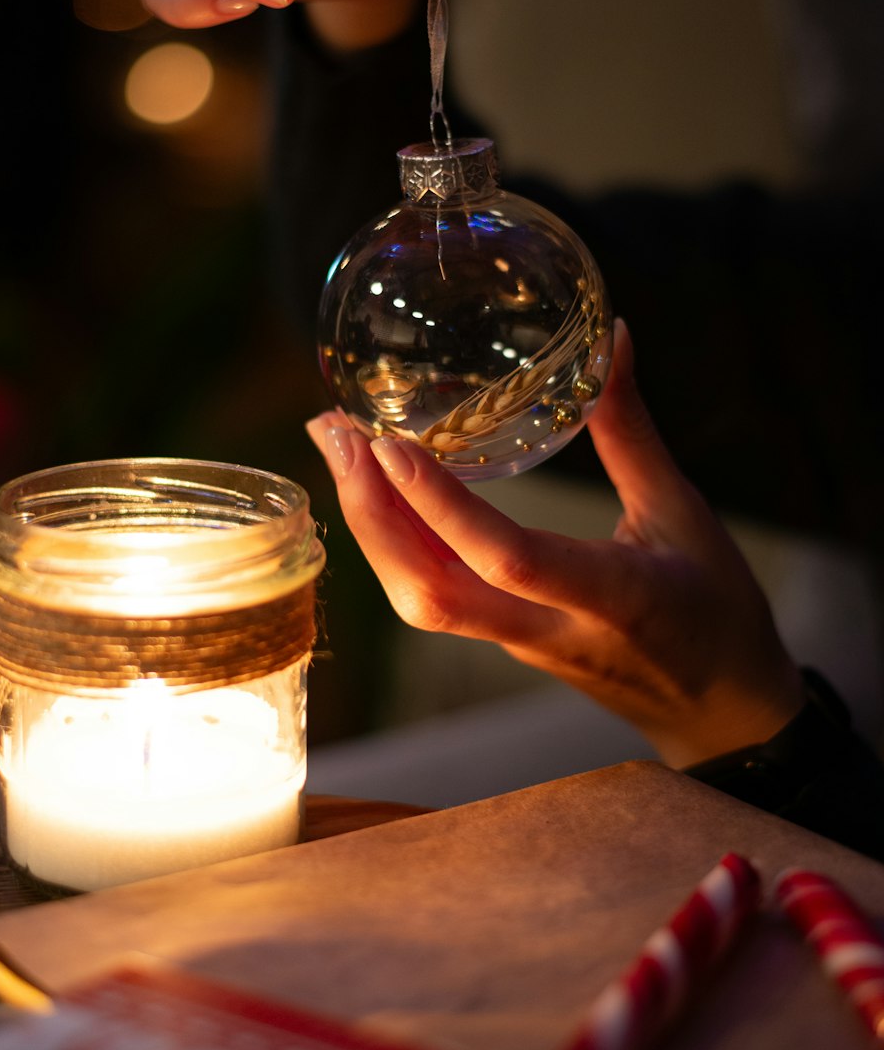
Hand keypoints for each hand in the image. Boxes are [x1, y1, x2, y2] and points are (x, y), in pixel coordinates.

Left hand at [306, 321, 804, 766]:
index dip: (442, 506)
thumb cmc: (716, 611)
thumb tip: (610, 335)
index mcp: (610, 598)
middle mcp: (548, 628)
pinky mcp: (503, 641)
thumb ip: (631, 430)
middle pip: (431, 593)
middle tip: (330, 430)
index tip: (388, 444)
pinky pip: (433, 597)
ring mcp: (517, 642)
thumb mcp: (683, 512)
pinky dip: (394, 543)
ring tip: (338, 450)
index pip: (508, 558)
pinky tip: (375, 492)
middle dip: (370, 513)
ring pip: (420, 602)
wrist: (720, 714)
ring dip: (369, 527)